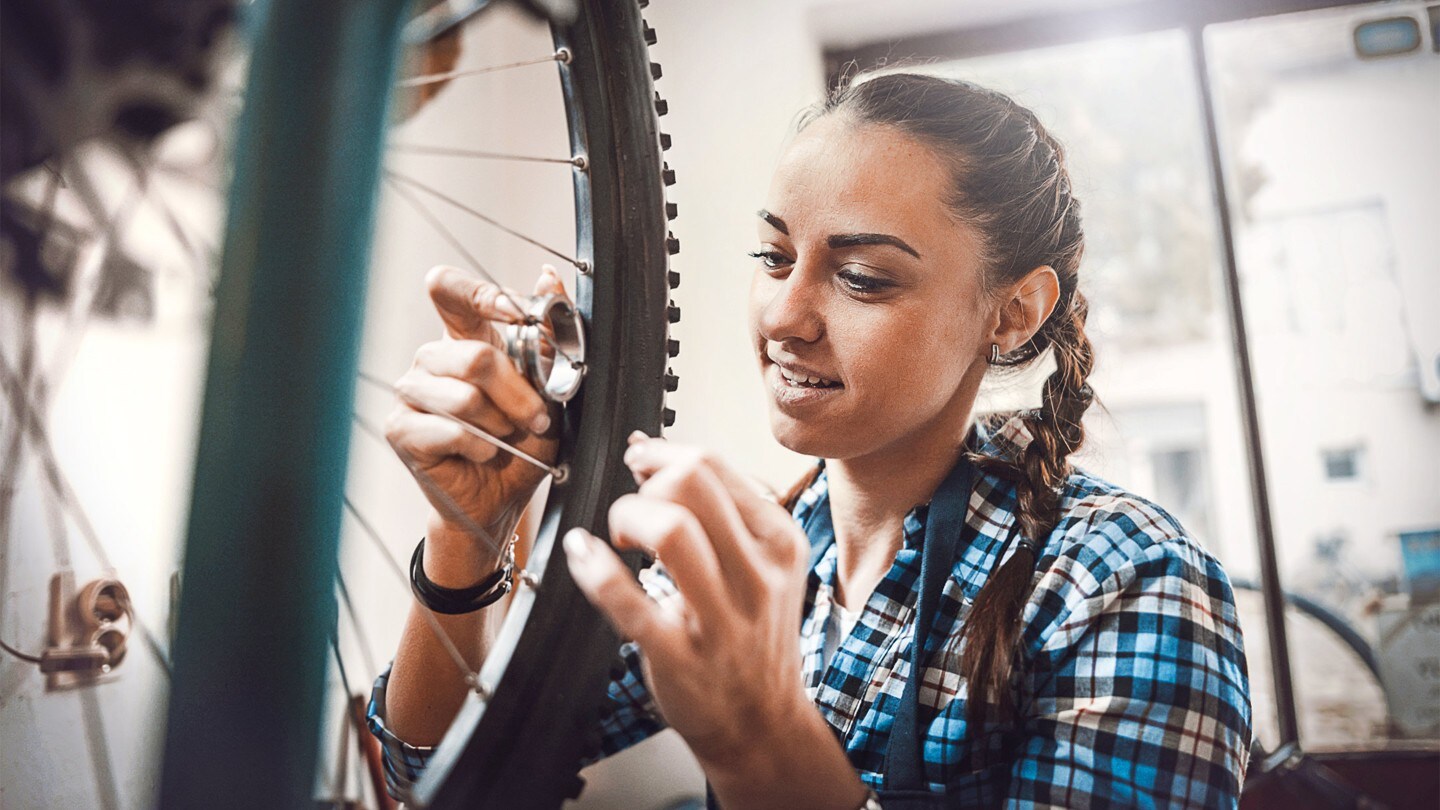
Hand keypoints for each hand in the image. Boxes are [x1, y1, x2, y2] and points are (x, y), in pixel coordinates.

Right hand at [385, 264, 564, 563]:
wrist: (502, 498)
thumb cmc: (523, 440)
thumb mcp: (549, 386)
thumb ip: (547, 334)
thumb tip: (548, 276)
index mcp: (462, 336)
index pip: (450, 289)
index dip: (481, 295)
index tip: (518, 315)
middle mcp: (431, 357)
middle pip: (473, 357)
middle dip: (518, 393)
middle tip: (537, 418)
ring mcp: (410, 391)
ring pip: (464, 397)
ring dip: (500, 424)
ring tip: (507, 437)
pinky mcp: (400, 428)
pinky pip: (451, 431)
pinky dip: (480, 447)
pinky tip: (481, 454)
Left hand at [564, 436, 866, 809]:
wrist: (761, 722)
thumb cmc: (754, 636)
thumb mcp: (768, 567)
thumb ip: (727, 512)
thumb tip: (656, 454)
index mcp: (778, 542)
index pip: (712, 464)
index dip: (661, 452)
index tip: (640, 460)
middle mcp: (756, 574)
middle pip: (689, 482)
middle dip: (645, 478)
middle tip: (633, 501)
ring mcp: (719, 618)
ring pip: (667, 529)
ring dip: (626, 517)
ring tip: (622, 537)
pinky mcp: (679, 655)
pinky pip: (627, 600)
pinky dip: (593, 568)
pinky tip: (584, 554)